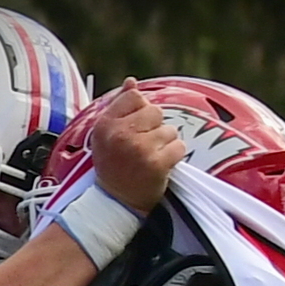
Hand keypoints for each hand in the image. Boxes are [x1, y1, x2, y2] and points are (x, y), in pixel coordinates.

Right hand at [90, 77, 186, 212]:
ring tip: (150, 159)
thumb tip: (131, 81)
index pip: (134, 96)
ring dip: (165, 144)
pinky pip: (179, 147)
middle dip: (155, 128)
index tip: (136, 129)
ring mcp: (139, 149)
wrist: (114, 204)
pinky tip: (161, 167)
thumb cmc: (113, 168)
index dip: (141, 111)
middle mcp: (120, 134)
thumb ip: (119, 107)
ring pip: (170, 130)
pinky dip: (175, 157)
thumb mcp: (107, 136)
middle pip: (155, 112)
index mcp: (105, 124)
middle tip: (143, 148)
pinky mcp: (156, 164)